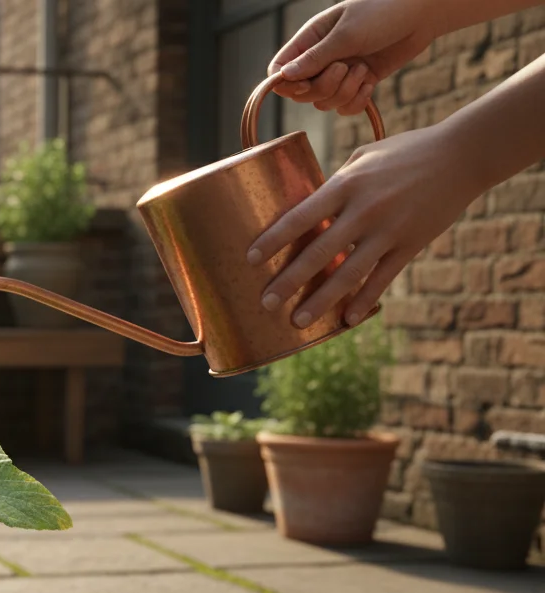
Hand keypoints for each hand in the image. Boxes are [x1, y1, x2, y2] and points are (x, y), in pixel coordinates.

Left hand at [246, 122, 479, 328]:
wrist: (462, 154)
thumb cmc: (405, 152)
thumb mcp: (363, 158)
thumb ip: (335, 185)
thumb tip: (307, 208)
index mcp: (346, 184)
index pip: (301, 216)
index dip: (273, 239)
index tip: (249, 259)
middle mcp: (365, 209)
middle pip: (319, 252)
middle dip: (289, 281)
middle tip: (265, 303)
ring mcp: (389, 230)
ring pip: (349, 273)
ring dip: (321, 301)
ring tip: (297, 321)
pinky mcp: (411, 244)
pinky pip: (383, 279)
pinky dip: (364, 301)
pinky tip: (347, 320)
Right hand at [270, 0, 441, 115]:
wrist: (422, 14)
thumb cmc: (382, 12)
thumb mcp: (346, 34)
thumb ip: (315, 57)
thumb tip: (284, 76)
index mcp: (310, 40)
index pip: (279, 70)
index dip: (286, 84)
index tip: (305, 83)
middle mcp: (321, 58)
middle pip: (302, 92)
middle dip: (323, 88)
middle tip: (344, 69)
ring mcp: (339, 72)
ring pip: (324, 102)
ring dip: (343, 93)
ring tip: (363, 71)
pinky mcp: (359, 83)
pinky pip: (345, 107)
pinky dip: (356, 102)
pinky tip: (370, 84)